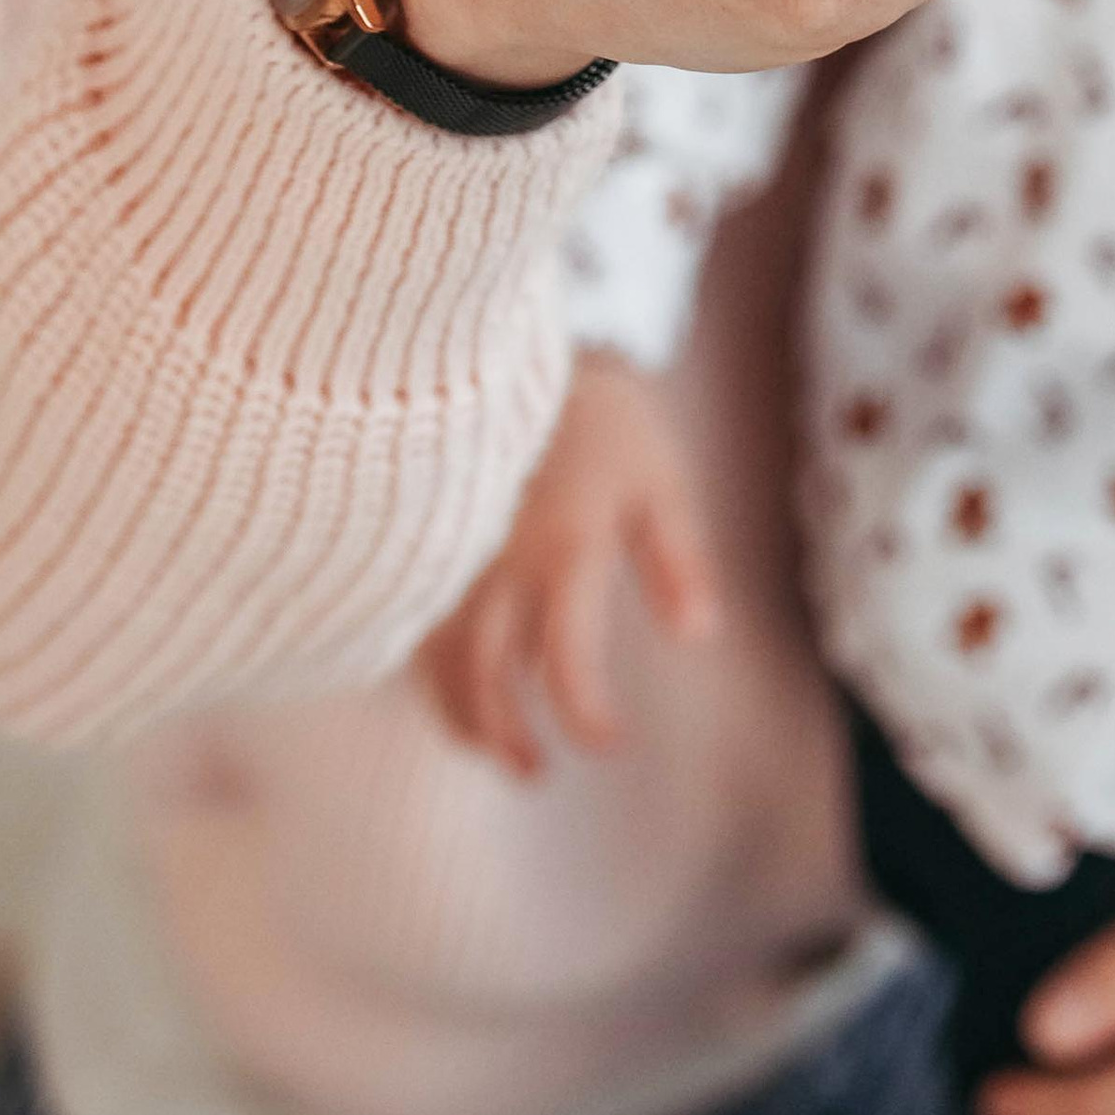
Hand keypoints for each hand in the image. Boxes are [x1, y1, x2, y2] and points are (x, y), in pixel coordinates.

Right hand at [416, 350, 719, 775]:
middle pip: (487, 679)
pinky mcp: (421, 544)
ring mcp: (451, 555)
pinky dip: (431, 671)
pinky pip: (412, 628)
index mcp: (564, 551)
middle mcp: (496, 565)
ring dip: (464, 717)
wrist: (513, 345)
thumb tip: (701, 637)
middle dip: (508, 737)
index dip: (587, 719)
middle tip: (535, 769)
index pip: (567, 665)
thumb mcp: (659, 478)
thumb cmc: (602, 417)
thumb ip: (679, 560)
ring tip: (494, 746)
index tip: (611, 745)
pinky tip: (453, 685)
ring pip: (440, 663)